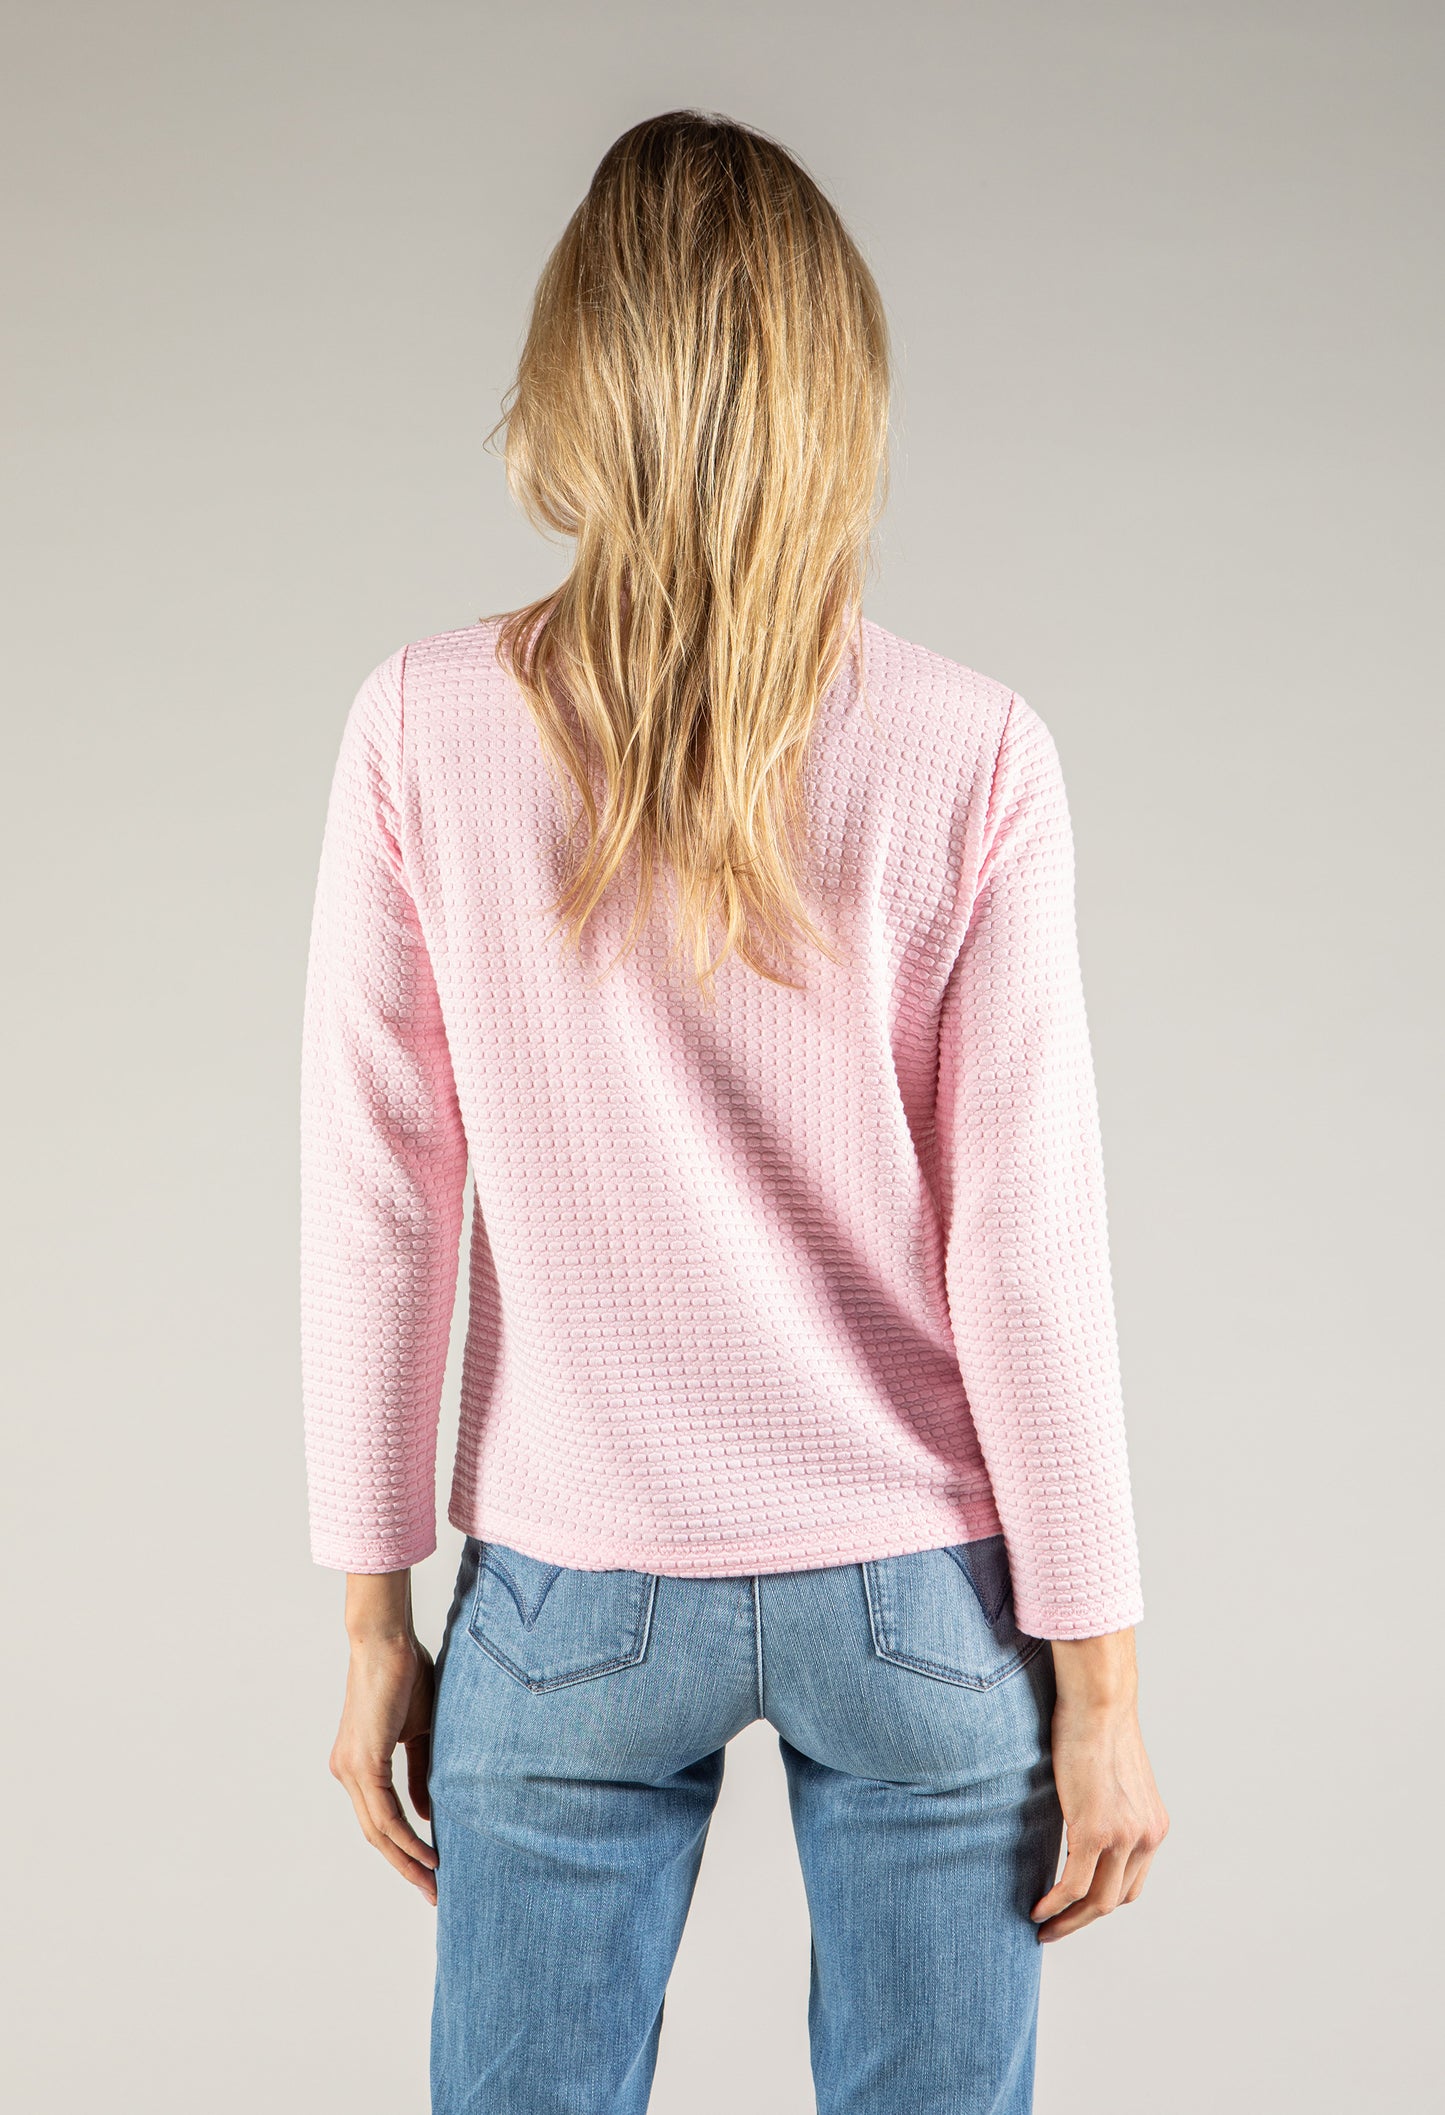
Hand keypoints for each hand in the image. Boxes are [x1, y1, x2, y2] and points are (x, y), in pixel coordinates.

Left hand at [329, 1575, 438, 1904]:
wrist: (386, 1641)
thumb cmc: (406, 1676)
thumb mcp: (420, 1732)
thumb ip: (420, 1773)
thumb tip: (426, 1813)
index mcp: (358, 1765)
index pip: (380, 1820)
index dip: (404, 1849)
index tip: (430, 1870)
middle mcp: (347, 1773)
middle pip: (375, 1836)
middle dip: (405, 1867)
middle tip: (433, 1892)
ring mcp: (351, 1770)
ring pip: (378, 1831)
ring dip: (408, 1860)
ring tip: (434, 1881)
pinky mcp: (363, 1763)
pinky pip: (384, 1813)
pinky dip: (406, 1837)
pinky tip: (427, 1853)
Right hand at [1031, 1628, 1168, 1942]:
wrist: (1099, 1702)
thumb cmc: (1096, 1726)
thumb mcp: (1112, 1776)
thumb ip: (1106, 1805)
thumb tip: (1081, 1816)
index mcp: (1153, 1826)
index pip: (1130, 1881)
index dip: (1101, 1900)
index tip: (1075, 1908)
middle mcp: (1145, 1836)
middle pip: (1116, 1899)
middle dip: (1084, 1920)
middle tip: (1056, 1928)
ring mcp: (1122, 1836)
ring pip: (1097, 1901)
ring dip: (1069, 1921)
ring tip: (1043, 1927)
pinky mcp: (1095, 1831)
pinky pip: (1074, 1884)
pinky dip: (1055, 1904)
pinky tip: (1036, 1908)